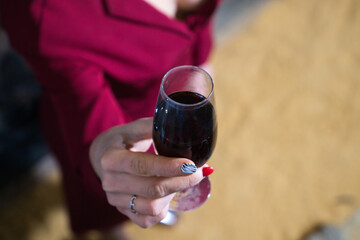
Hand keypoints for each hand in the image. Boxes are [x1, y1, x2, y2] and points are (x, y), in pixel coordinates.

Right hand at [89, 118, 203, 227]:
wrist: (104, 157)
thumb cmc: (125, 140)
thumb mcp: (135, 128)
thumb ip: (154, 126)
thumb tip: (183, 127)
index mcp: (111, 158)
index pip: (142, 165)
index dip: (168, 167)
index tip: (191, 164)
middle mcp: (110, 182)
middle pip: (152, 188)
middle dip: (181, 181)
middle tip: (199, 171)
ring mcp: (116, 200)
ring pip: (152, 206)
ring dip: (174, 194)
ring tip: (183, 180)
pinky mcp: (123, 212)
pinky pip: (148, 219)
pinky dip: (164, 208)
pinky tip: (170, 193)